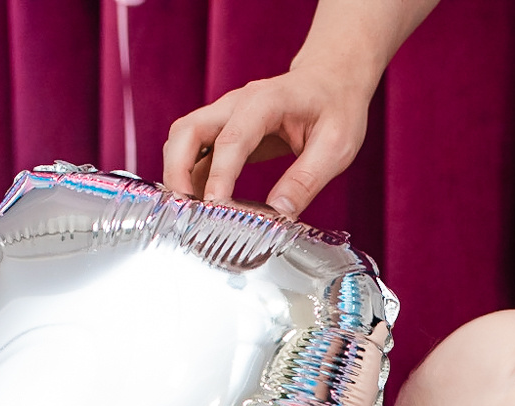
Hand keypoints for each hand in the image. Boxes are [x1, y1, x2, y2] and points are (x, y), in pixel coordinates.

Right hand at [162, 68, 370, 218]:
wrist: (332, 80)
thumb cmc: (337, 108)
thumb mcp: (336, 147)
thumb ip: (306, 181)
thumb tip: (278, 216)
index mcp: (265, 102)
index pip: (232, 140)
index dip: (220, 175)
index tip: (215, 207)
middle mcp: (236, 104)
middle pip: (187, 131)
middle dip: (177, 172)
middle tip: (185, 212)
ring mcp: (226, 115)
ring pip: (183, 139)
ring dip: (177, 174)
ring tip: (188, 213)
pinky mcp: (224, 130)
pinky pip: (195, 152)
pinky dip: (190, 177)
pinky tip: (200, 206)